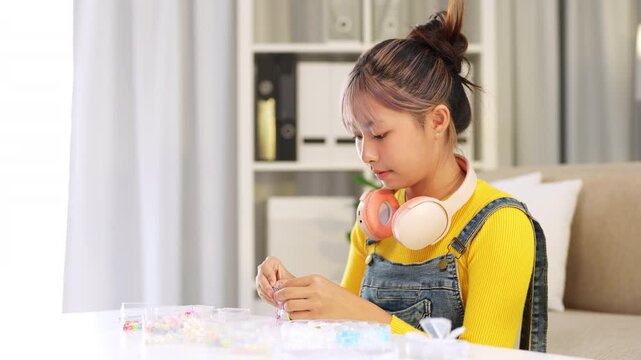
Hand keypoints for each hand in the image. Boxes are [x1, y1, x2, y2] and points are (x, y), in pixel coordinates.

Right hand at [255, 256, 294, 306]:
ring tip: (275, 300)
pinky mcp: (261, 289)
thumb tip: (279, 285)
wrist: (293, 288)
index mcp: (271, 262)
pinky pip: (262, 294)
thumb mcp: (290, 278)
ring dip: (267, 295)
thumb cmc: (291, 280)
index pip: (265, 267)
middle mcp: (263, 270)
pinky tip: (274, 302)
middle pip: (261, 277)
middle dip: (266, 287)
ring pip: (260, 287)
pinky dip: (268, 299)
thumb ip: (284, 281)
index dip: (269, 275)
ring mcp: (261, 279)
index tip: (273, 283)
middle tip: (272, 294)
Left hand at [273, 275, 391, 323]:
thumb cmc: (336, 296)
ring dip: (286, 308)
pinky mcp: (316, 316)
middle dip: (279, 297)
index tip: (277, 290)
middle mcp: (315, 290)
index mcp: (316, 279)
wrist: (354, 309)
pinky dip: (293, 316)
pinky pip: (297, 316)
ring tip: (290, 308)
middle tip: (278, 299)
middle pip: (286, 293)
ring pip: (289, 306)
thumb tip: (281, 286)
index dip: (280, 287)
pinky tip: (298, 314)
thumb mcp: (322, 284)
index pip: (290, 282)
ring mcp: (316, 304)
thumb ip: (304, 284)